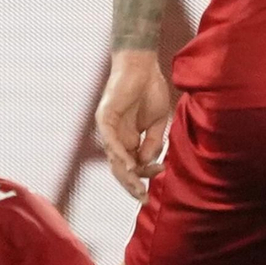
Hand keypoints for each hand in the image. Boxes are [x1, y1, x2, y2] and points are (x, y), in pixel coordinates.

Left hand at [95, 52, 172, 200]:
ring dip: (127, 176)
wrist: (143, 66)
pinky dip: (120, 155)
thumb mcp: (157, 123)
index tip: (161, 173)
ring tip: (139, 189)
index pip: (133, 166)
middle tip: (144, 198)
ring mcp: (109, 129)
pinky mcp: (104, 118)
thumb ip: (153, 143)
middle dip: (133, 185)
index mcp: (129, 140)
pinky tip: (130, 166)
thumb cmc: (151, 91)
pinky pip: (110, 142)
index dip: (145, 175)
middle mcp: (116, 138)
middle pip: (121, 169)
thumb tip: (149, 162)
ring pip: (115, 160)